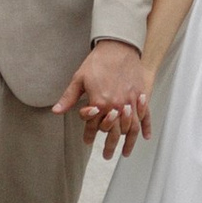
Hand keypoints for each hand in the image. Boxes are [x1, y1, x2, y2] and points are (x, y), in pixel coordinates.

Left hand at [52, 40, 150, 159]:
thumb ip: (69, 98)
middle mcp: (116, 106)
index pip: (93, 126)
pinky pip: (144, 115)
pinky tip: (145, 137)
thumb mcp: (79, 79)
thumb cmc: (98, 61)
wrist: (118, 46)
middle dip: (109, 146)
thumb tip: (56, 111)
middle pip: (113, 132)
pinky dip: (146, 127)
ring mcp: (130, 102)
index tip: (87, 142)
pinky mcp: (140, 95)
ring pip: (131, 128)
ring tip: (125, 153)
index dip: (88, 135)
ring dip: (128, 143)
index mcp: (100, 103)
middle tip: (106, 156)